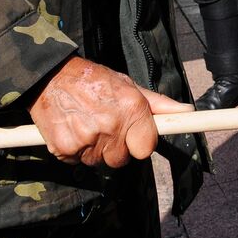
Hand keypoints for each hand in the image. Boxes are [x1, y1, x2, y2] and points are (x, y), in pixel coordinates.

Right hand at [28, 56, 190, 167]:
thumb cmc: (93, 79)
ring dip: (95, 149)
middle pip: (122, 159)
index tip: (133, 136)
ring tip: (87, 124)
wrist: (50, 76)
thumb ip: (158, 104)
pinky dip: (75, 150)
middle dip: (116, 147)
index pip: (146, 148)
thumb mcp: (128, 85)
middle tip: (105, 126)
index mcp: (131, 108)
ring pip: (98, 161)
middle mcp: (111, 125)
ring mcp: (87, 139)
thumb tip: (187, 111)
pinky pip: (77, 161)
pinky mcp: (65, 148)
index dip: (140, 143)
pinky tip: (73, 129)